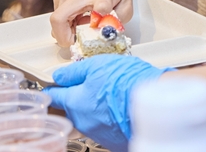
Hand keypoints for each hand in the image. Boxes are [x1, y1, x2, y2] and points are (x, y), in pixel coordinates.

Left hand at [45, 55, 169, 151]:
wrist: (154, 103)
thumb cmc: (129, 83)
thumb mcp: (98, 65)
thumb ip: (76, 71)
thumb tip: (60, 75)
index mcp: (75, 102)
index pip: (54, 96)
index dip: (52, 88)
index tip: (51, 87)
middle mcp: (82, 121)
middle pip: (71, 108)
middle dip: (76, 98)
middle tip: (91, 85)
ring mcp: (98, 133)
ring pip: (88, 118)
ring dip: (93, 108)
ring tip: (109, 95)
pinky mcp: (113, 140)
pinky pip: (104, 126)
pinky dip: (107, 117)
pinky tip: (118, 107)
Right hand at [51, 0, 134, 46]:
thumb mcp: (126, 5)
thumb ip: (118, 21)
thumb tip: (104, 33)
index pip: (99, 8)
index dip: (97, 24)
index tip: (97, 30)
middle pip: (58, 21)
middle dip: (65, 38)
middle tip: (79, 41)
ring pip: (56, 22)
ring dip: (66, 31)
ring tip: (83, 26)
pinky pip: (57, 17)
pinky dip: (65, 24)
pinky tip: (79, 20)